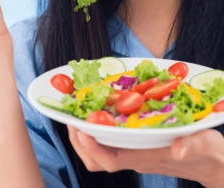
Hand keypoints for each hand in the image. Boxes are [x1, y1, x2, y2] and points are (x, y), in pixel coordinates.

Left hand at [68, 125, 223, 187]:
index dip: (92, 148)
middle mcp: (134, 157)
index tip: (80, 129)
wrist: (211, 163)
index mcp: (145, 157)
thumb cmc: (208, 153)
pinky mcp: (135, 147)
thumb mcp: (204, 143)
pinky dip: (97, 133)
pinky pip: (108, 145)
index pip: (110, 160)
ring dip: (83, 138)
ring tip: (77, 118)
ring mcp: (133, 153)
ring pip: (99, 154)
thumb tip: (178, 149)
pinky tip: (97, 117)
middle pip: (96, 160)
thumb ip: (192, 145)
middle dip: (79, 142)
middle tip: (71, 119)